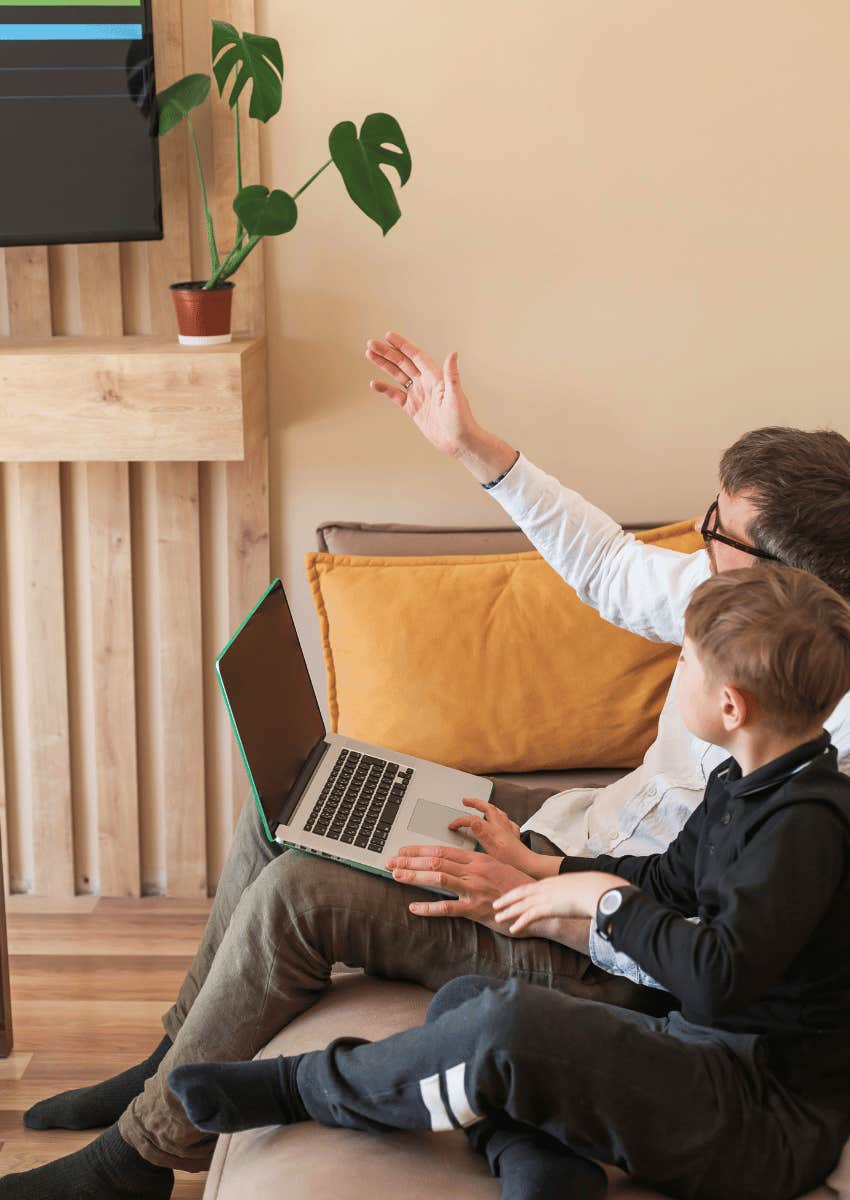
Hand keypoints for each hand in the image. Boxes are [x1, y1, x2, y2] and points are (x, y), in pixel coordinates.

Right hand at [365, 331, 480, 456]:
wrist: (459, 442)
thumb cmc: (461, 420)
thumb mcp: (455, 396)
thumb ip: (452, 375)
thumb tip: (453, 354)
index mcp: (435, 377)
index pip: (415, 356)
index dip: (402, 345)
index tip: (388, 336)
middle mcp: (425, 383)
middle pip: (403, 363)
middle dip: (387, 352)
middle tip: (372, 344)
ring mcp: (418, 395)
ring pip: (397, 376)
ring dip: (384, 365)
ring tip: (370, 355)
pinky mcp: (413, 408)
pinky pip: (396, 395)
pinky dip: (385, 389)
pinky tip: (375, 383)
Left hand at [386, 845, 536, 932]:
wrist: (537, 903)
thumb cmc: (516, 887)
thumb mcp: (495, 868)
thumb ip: (475, 865)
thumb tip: (454, 863)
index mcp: (477, 859)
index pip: (442, 850)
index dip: (419, 850)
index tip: (402, 851)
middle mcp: (474, 870)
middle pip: (436, 860)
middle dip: (410, 860)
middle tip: (390, 861)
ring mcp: (475, 889)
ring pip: (439, 877)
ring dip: (415, 876)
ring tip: (396, 875)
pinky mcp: (477, 909)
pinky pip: (449, 907)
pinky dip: (429, 907)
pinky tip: (414, 907)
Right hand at [449, 798, 559, 878]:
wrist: (529, 867)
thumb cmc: (511, 862)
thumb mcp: (492, 849)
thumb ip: (482, 834)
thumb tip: (472, 820)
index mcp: (494, 829)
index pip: (473, 819)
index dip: (460, 821)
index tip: (452, 826)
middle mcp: (502, 827)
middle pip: (488, 808)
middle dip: (475, 802)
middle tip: (466, 801)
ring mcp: (509, 830)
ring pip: (498, 813)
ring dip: (488, 807)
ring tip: (482, 806)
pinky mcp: (514, 837)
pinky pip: (507, 822)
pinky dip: (502, 819)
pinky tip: (502, 823)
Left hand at [492, 871, 625, 934]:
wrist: (597, 889)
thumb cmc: (593, 887)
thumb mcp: (578, 886)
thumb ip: (571, 891)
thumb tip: (573, 897)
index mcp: (552, 882)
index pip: (529, 887)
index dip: (517, 892)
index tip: (508, 896)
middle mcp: (546, 888)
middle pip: (520, 894)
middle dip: (506, 900)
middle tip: (495, 905)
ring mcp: (546, 897)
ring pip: (521, 905)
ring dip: (508, 912)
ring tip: (497, 918)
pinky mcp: (549, 908)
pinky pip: (530, 916)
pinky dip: (520, 922)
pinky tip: (513, 929)